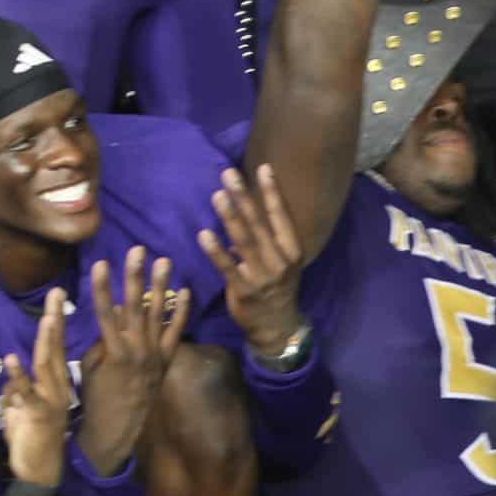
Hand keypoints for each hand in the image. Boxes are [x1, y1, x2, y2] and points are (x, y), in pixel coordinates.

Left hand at [0, 291, 73, 486]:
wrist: (40, 472)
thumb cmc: (31, 438)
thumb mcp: (22, 407)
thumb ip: (17, 388)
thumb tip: (10, 376)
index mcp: (54, 383)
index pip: (56, 346)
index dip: (56, 321)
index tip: (57, 296)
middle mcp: (57, 388)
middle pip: (55, 348)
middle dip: (56, 320)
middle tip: (57, 294)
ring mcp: (50, 400)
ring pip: (47, 365)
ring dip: (47, 341)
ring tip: (49, 318)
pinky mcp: (37, 414)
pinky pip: (26, 392)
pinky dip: (17, 375)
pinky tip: (11, 358)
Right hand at [74, 248, 189, 475]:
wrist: (117, 426)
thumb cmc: (96, 396)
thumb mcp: (90, 366)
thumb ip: (101, 338)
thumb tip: (112, 315)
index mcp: (112, 350)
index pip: (105, 311)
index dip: (101, 287)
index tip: (100, 263)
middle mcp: (136, 349)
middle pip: (134, 306)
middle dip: (135, 277)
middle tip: (138, 251)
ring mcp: (154, 355)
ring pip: (157, 314)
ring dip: (160, 286)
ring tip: (163, 262)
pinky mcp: (166, 361)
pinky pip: (175, 333)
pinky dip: (180, 313)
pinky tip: (184, 292)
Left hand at [196, 165, 307, 358]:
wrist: (278, 327)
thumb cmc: (275, 287)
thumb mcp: (278, 262)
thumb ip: (263, 239)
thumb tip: (242, 214)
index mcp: (291, 251)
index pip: (281, 216)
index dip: (271, 192)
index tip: (262, 167)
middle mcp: (280, 261)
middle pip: (259, 224)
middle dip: (243, 197)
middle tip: (228, 174)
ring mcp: (263, 276)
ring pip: (244, 241)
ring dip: (230, 217)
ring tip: (217, 195)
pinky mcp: (245, 290)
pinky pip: (228, 267)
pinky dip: (216, 250)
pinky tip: (204, 234)